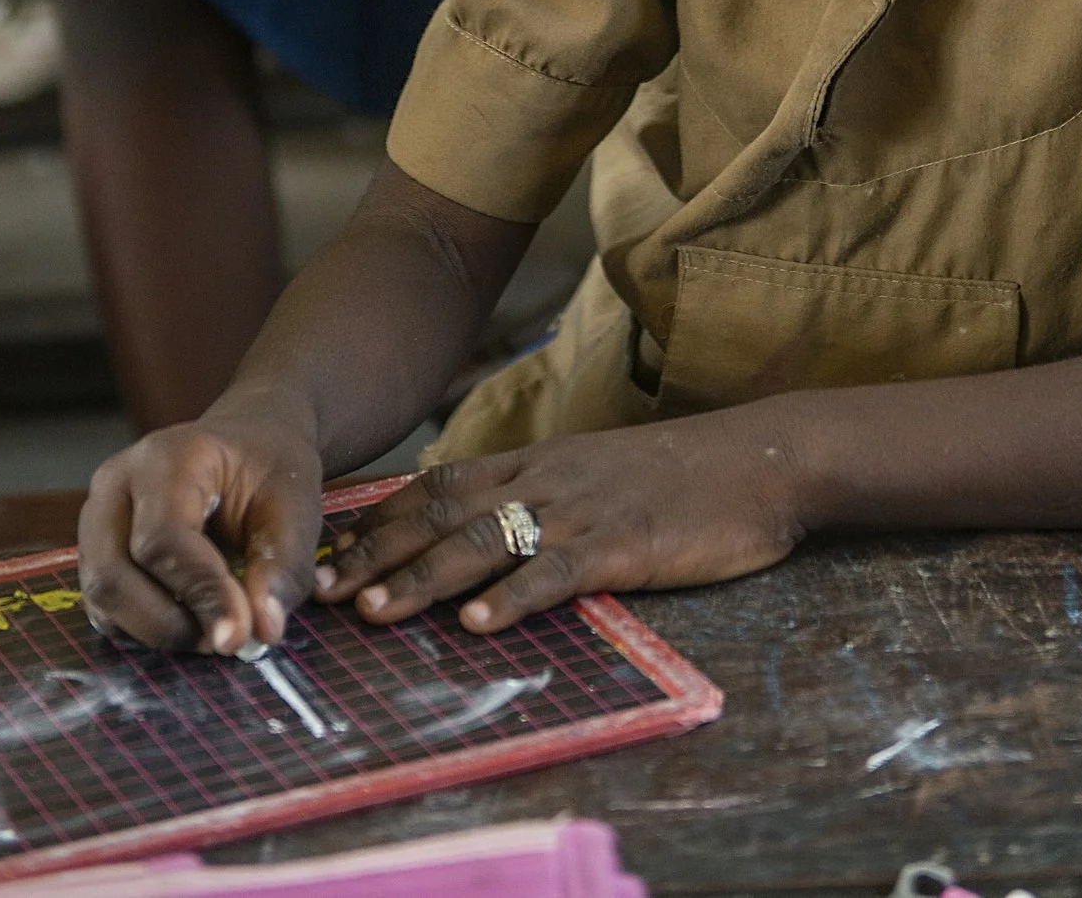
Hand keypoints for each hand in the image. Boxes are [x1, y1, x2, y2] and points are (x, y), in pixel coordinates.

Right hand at [78, 397, 325, 653]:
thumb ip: (283, 567)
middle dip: (169, 625)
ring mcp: (97, 518)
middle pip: (112, 576)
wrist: (246, 446)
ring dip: (157, 631)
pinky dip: (144, 629)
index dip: (199, 593)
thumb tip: (263, 631)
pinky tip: (189, 618)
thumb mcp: (296, 505)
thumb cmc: (269, 472)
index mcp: (169, 457)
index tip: (238, 636)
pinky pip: (103, 608)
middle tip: (226, 638)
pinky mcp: (95, 551)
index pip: (163, 538)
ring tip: (213, 627)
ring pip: (101, 599)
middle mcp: (117, 484)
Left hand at [317, 419, 803, 633]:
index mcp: (539, 462)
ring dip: (423, 578)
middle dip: (377, 554)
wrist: (760, 458)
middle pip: (444, 512)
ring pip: (485, 539)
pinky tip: (479, 624)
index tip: (328, 556)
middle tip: (321, 593)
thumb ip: (545, 498)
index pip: (440, 485)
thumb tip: (491, 538)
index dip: (381, 522)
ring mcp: (583, 508)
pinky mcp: (622, 542)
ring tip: (374, 613)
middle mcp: (548, 478)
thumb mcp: (599, 476)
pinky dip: (514, 598)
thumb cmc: (684, 477)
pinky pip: (557, 569)